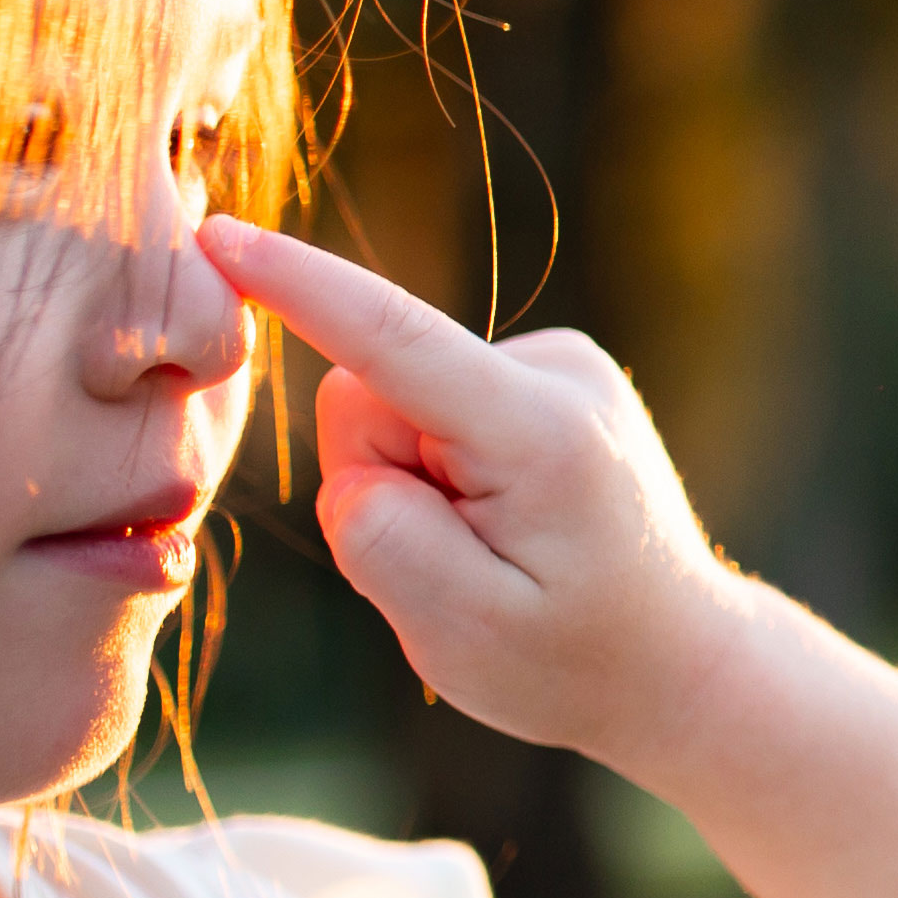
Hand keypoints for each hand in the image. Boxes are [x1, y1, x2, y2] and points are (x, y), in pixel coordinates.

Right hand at [196, 220, 761, 776]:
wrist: (680, 660)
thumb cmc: (575, 660)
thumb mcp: (463, 634)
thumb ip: (381, 538)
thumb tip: (356, 463)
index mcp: (542, 433)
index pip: (395, 340)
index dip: (298, 287)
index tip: (217, 237)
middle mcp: (561, 374)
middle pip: (369, 392)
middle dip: (377, 480)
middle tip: (458, 567)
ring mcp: (562, 366)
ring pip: (395, 404)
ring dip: (413, 484)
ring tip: (494, 553)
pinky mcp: (549, 374)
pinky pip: (431, 408)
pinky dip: (444, 473)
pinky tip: (510, 526)